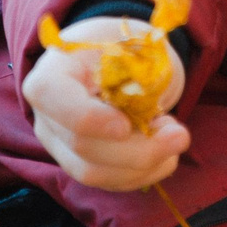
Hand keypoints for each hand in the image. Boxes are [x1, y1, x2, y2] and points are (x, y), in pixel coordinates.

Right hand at [21, 16, 189, 191]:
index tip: (125, 126)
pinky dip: (144, 174)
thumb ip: (138, 70)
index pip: (53, 97)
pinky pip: (108, 181)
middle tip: (180, 135)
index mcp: (50, 75)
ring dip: (144, 164)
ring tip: (176, 140)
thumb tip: (154, 104)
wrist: (103, 65)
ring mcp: (59, 146)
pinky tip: (167, 156)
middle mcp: (46, 117)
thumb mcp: (125, 45)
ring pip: (93, 172)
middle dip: (137, 148)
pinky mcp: (79, 166)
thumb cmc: (116, 51)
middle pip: (81, 145)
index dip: (90, 118)